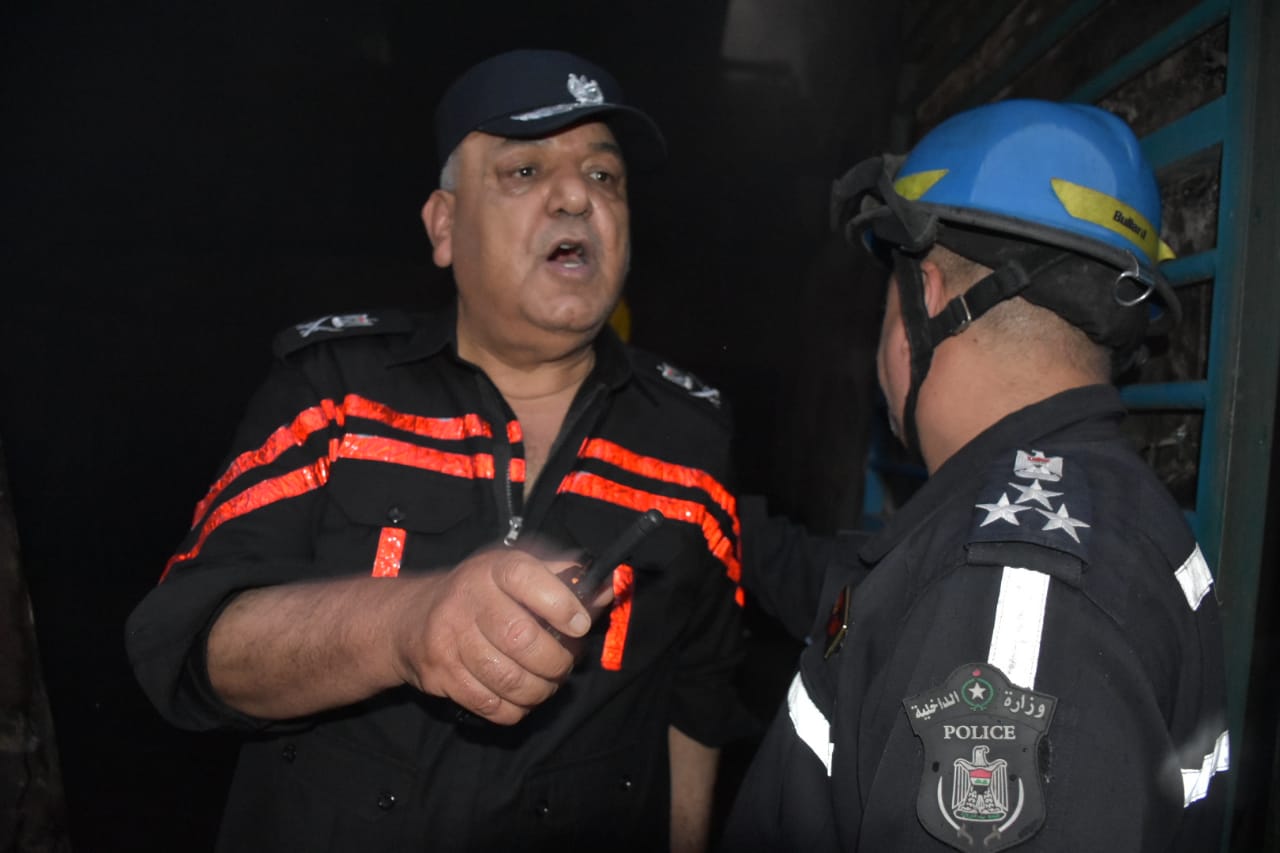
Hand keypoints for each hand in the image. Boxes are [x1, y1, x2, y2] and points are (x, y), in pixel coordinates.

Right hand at [388, 546, 592, 724]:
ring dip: (540, 690)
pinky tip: (520, 696)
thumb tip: (608, 590)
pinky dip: (516, 708)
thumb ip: (563, 580)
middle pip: (522, 639)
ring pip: (509, 678)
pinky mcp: (440, 675)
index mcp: (493, 569)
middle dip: (556, 661)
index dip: (560, 605)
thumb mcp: (516, 573)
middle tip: (565, 664)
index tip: (579, 625)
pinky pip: (491, 705)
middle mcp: (468, 600)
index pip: (527, 579)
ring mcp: (449, 639)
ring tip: (546, 682)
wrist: (410, 619)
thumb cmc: (479, 595)